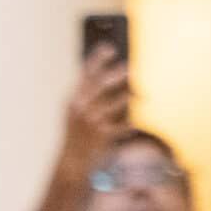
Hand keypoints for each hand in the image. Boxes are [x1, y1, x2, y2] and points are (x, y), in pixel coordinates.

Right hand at [61, 45, 131, 174]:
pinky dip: (129, 125)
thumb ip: (87, 94)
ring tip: (139, 94)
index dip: (97, 58)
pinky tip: (132, 126)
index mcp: (74, 99)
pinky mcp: (104, 135)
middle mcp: (82, 108)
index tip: (109, 47)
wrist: (71, 163)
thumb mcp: (74, 112)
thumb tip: (110, 74)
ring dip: (130, 96)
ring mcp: (93, 122)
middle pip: (103, 84)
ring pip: (118, 102)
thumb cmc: (76, 134)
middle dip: (118, 73)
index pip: (85, 73)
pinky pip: (124, 124)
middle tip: (131, 68)